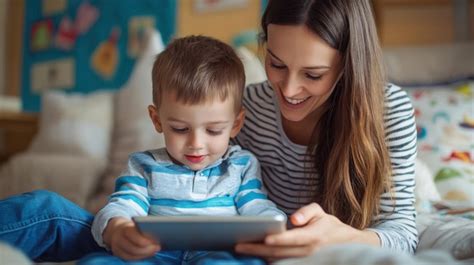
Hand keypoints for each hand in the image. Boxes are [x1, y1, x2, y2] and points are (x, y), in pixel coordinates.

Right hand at [103, 217, 160, 259]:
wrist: (116, 229)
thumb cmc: (131, 226)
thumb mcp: (136, 223)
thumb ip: (144, 227)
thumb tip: (159, 233)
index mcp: (124, 229)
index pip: (133, 235)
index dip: (144, 241)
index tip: (154, 242)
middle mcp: (118, 239)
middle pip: (132, 248)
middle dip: (147, 249)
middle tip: (158, 247)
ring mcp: (117, 248)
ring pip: (131, 255)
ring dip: (145, 254)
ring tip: (155, 250)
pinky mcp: (118, 254)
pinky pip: (130, 258)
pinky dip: (140, 256)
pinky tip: (149, 253)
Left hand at [235, 203, 379, 259]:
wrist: (347, 246)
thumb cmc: (330, 227)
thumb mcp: (321, 213)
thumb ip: (307, 212)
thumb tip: (293, 219)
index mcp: (314, 237)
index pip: (293, 239)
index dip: (279, 239)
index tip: (264, 238)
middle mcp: (308, 252)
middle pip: (279, 253)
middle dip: (257, 249)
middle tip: (238, 245)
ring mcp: (305, 262)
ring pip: (278, 261)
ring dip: (258, 256)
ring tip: (241, 249)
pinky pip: (282, 264)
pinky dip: (267, 260)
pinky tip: (253, 254)